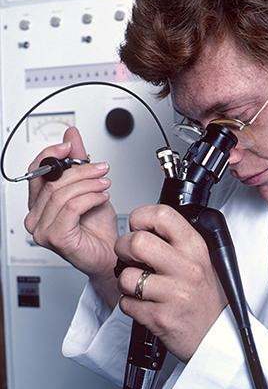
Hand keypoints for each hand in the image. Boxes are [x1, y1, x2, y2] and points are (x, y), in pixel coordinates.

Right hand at [25, 127, 118, 308]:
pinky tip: (102, 196)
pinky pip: (71, 208)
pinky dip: (90, 198)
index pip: (36, 172)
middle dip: (80, 170)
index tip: (70, 145)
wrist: (111, 254)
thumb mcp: (89, 187)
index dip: (51, 154)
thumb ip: (78, 161)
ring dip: (88, 184)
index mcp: (39, 203)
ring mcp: (42, 230)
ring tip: (105, 183)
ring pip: (61, 194)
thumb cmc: (98, 228)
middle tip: (101, 167)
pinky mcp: (55, 238)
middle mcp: (36, 217)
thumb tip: (71, 134)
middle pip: (51, 182)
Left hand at [115, 204, 227, 361]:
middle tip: (128, 255)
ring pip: (126, 276)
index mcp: (195, 248)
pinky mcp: (161, 318)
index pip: (161, 214)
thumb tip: (146, 226)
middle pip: (136, 242)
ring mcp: (174, 294)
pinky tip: (144, 304)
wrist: (219, 337)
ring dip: (125, 281)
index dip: (140, 217)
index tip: (138, 227)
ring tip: (138, 285)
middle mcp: (186, 268)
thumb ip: (178, 242)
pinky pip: (126, 303)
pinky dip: (129, 304)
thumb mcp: (202, 260)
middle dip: (123, 247)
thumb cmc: (207, 298)